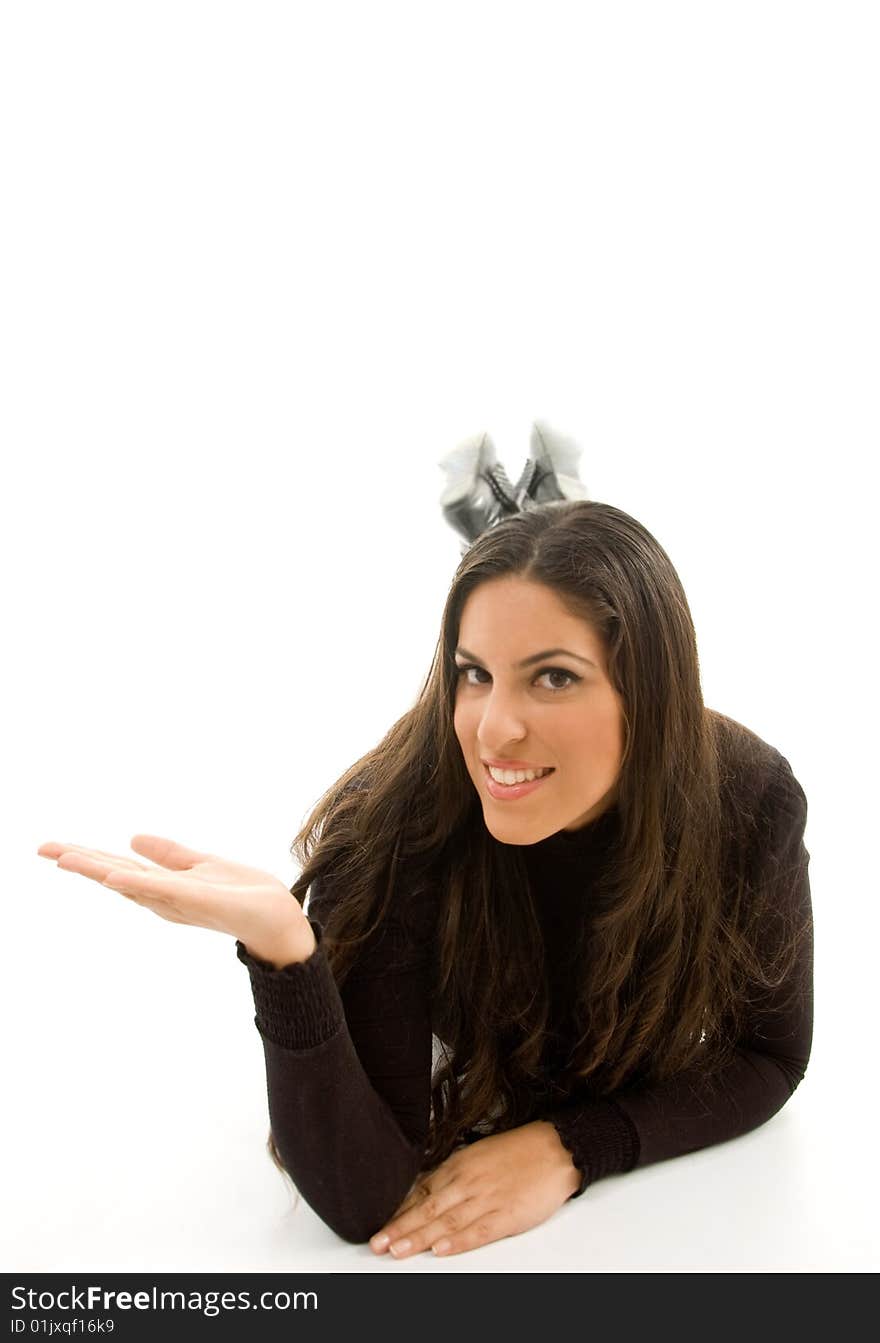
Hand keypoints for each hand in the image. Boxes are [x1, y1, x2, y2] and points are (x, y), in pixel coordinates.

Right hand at [36, 834, 312, 955]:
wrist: (279, 917)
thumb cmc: (243, 895)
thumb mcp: (201, 865)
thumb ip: (169, 854)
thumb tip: (132, 837)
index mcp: (163, 887)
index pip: (116, 868)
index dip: (85, 857)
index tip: (51, 847)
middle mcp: (164, 899)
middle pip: (114, 876)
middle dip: (79, 862)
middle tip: (43, 848)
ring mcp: (179, 901)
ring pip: (131, 883)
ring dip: (98, 869)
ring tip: (66, 856)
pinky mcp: (200, 900)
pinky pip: (165, 890)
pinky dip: (139, 883)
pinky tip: (115, 875)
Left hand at [369, 1121, 580, 1259]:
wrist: (556, 1148)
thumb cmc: (518, 1151)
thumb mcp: (477, 1155)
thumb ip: (452, 1174)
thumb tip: (425, 1189)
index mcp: (459, 1166)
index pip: (421, 1192)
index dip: (399, 1212)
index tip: (380, 1226)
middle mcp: (467, 1182)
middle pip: (427, 1208)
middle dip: (400, 1228)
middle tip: (378, 1243)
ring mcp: (486, 1198)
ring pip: (446, 1221)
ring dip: (419, 1237)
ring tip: (398, 1250)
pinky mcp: (507, 1214)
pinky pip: (478, 1231)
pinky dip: (458, 1241)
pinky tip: (441, 1249)